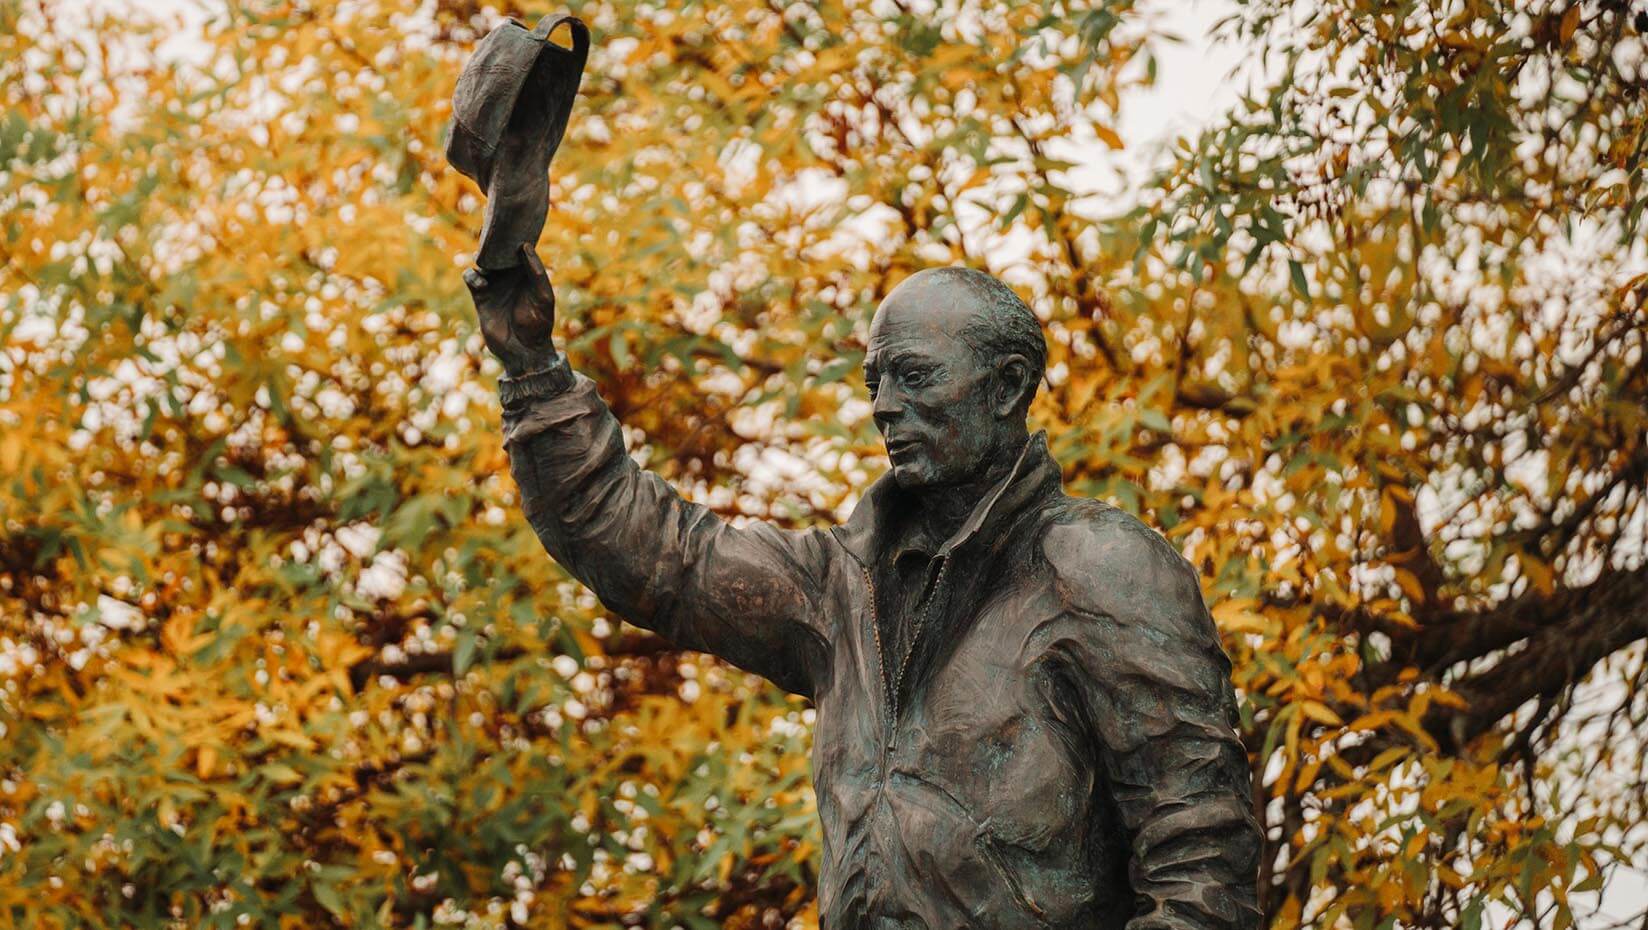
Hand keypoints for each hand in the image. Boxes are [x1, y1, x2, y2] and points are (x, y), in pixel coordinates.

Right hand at [464, 243, 558, 375]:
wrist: (524, 350)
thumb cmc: (539, 324)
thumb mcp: (543, 295)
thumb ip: (535, 271)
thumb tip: (525, 246)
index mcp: (526, 273)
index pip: (518, 249)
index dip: (513, 237)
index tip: (509, 224)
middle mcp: (509, 277)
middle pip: (497, 253)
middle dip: (492, 244)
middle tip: (489, 234)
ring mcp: (494, 286)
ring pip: (482, 262)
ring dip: (482, 259)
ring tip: (487, 264)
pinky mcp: (481, 297)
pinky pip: (471, 279)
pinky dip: (474, 277)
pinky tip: (484, 285)